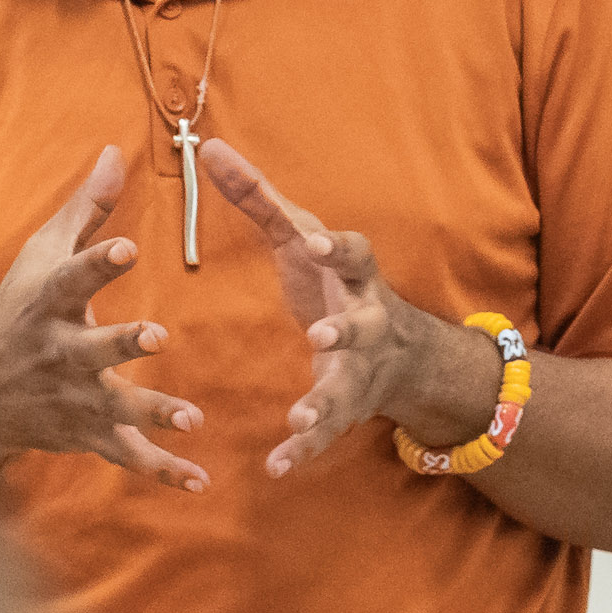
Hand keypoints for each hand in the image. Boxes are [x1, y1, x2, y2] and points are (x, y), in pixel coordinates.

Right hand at [0, 146, 209, 490]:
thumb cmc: (16, 312)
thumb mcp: (40, 257)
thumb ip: (84, 209)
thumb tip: (116, 151)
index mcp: (50, 304)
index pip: (72, 279)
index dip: (97, 263)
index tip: (126, 246)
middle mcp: (61, 354)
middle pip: (94, 349)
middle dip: (123, 343)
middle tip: (157, 335)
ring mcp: (74, 399)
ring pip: (116, 408)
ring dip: (153, 413)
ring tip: (192, 417)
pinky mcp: (88, 434)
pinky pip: (128, 456)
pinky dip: (164, 471)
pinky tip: (201, 480)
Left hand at [200, 140, 498, 479]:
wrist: (401, 354)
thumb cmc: (334, 280)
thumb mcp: (302, 236)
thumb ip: (258, 197)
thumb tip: (211, 147)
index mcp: (356, 274)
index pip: (353, 254)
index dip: (335, 249)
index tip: (314, 242)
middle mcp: (366, 321)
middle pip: (361, 325)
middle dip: (345, 331)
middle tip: (324, 336)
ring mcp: (359, 368)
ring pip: (345, 386)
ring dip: (325, 400)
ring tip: (303, 414)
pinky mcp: (345, 407)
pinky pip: (325, 432)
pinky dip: (302, 449)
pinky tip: (276, 465)